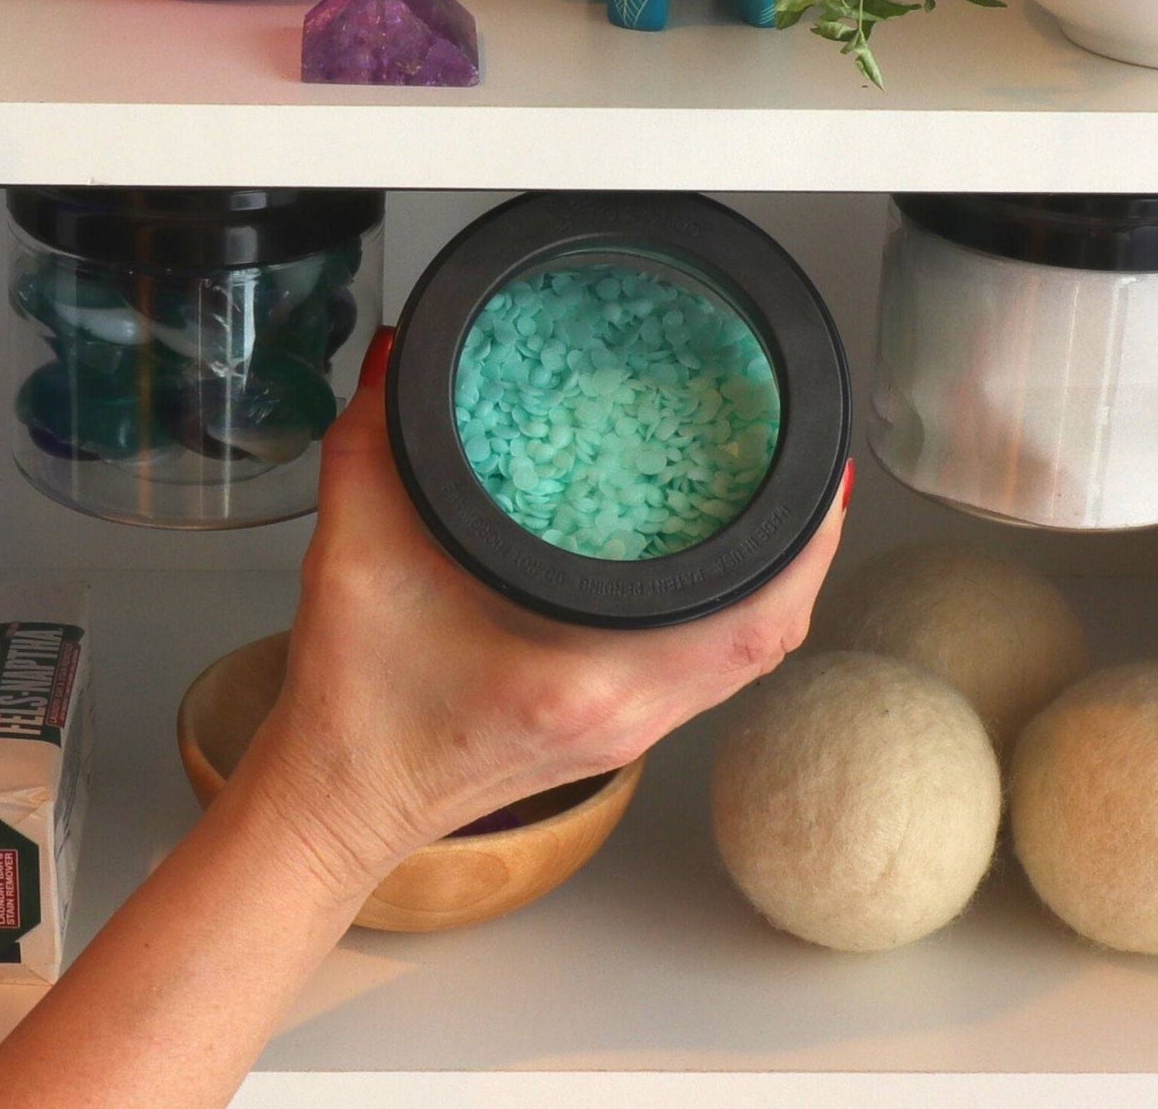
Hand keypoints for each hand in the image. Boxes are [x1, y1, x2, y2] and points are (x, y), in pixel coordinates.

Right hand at [248, 328, 850, 893]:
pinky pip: (716, 670)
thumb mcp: (352, 556)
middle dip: (811, 546)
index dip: (798, 547)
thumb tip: (399, 355)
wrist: (339, 802)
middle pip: (770, 635)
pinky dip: (747, 613)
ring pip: (751, 658)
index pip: (740, 621)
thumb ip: (372, 443)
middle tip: (818, 461)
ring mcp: (632, 732)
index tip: (817, 471)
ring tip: (795, 500)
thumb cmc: (353, 708)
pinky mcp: (621, 732)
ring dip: (786, 580)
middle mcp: (626, 713)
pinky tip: (739, 562)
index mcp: (580, 678)